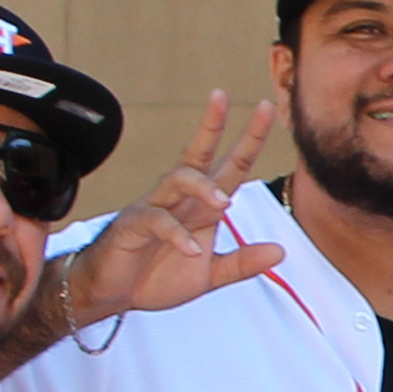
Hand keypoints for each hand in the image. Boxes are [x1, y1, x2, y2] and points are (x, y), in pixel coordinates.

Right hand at [59, 90, 287, 326]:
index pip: (230, 166)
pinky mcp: (134, 225)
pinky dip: (177, 235)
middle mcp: (179, 199)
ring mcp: (155, 208)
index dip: (248, 139)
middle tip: (223, 98)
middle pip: (198, 155)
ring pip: (178, 179)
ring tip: (223, 203)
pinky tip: (191, 249)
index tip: (266, 109)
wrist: (112, 293)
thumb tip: (280, 251)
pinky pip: (157, 221)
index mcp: (201, 206)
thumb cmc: (157, 276)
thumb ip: (242, 263)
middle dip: (211, 125)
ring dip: (202, 187)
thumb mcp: (209, 275)